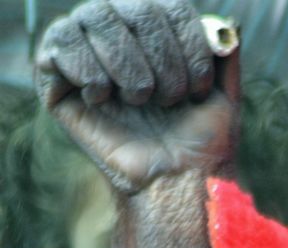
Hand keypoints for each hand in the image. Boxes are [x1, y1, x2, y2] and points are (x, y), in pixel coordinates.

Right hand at [35, 1, 237, 192]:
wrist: (173, 184)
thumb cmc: (198, 145)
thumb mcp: (225, 97)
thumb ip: (224, 52)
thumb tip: (225, 24)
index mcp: (160, 31)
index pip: (173, 7)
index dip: (190, 46)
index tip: (198, 90)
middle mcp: (121, 31)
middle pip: (136, 8)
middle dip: (161, 60)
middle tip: (168, 101)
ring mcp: (87, 50)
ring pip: (96, 15)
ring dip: (126, 63)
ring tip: (137, 101)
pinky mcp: (55, 75)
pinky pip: (59, 39)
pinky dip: (86, 67)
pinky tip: (101, 97)